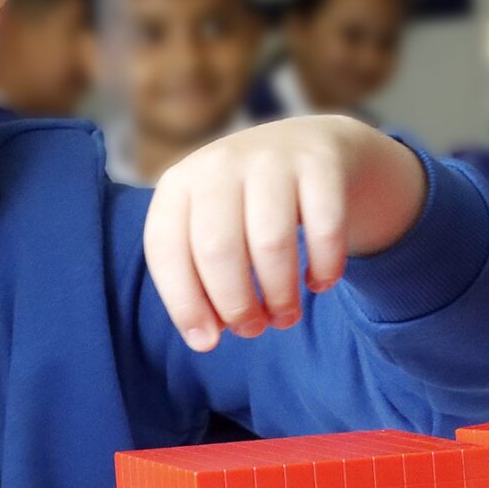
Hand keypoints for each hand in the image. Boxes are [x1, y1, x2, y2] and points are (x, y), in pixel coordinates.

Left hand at [143, 116, 426, 351]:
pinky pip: (323, 229)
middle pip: (216, 249)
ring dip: (279, 296)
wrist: (312, 145)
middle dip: (235, 304)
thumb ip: (198, 276)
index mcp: (178, 184)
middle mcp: (219, 164)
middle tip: (253, 330)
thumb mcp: (210, 225)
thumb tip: (204, 339)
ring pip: (270, 244)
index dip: (183, 302)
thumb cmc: (247, 205)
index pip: (165, 248)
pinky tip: (319, 284)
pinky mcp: (320, 162)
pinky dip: (323, 269)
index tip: (206, 342)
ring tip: (285, 316)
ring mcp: (270, 157)